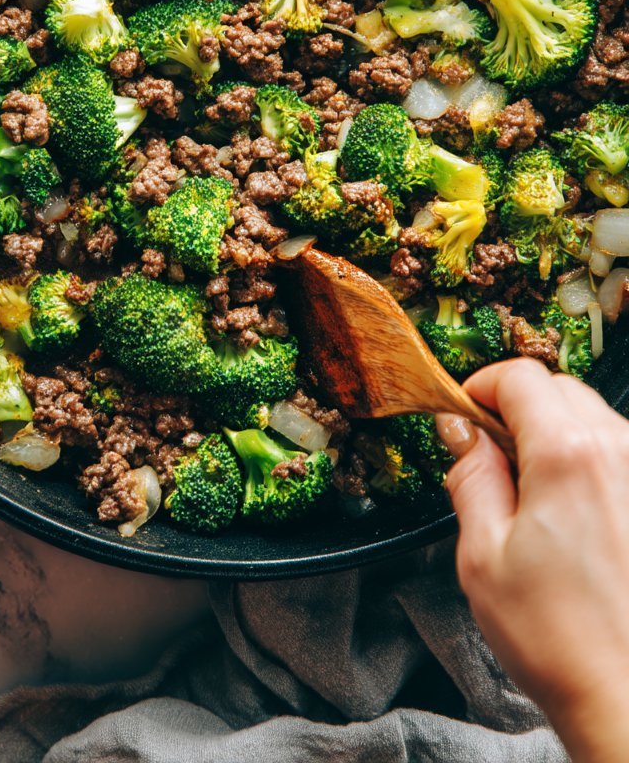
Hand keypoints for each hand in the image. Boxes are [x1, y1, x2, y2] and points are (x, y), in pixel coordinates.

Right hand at [438, 360, 628, 762]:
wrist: (627, 698)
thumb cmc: (561, 639)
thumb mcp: (482, 555)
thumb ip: (471, 477)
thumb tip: (462, 434)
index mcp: (568, 455)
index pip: (519, 377)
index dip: (481, 388)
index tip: (464, 415)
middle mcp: (619, 453)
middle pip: (560, 390)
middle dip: (520, 410)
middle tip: (490, 458)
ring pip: (594, 420)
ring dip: (557, 436)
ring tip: (532, 499)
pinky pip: (618, 457)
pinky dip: (589, 466)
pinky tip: (571, 519)